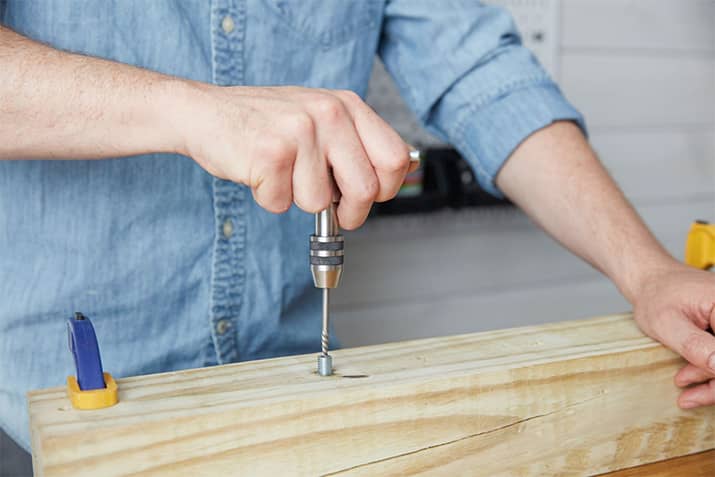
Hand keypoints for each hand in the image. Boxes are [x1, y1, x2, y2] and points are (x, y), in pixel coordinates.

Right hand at [173, 83, 412, 228]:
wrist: (206, 112)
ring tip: (282, 173)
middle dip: (350, 213)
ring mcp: (299, 131)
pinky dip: (270, 199)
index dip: (384, 190)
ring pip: (319, 202)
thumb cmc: (265, 122)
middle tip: (334, 211)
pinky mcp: (270, 153)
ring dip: (298, 199)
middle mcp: (329, 113)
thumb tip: (395, 177)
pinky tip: (261, 173)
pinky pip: (282, 203)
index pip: (394, 159)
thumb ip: (355, 143)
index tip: (367, 198)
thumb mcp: (321, 119)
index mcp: (347, 105)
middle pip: (366, 190)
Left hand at [632, 261, 714, 407]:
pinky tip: (689, 380)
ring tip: (682, 385)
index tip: (705, 388)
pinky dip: (709, 370)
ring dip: (710, 379)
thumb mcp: (668, 323)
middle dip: (714, 380)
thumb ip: (696, 346)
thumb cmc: (655, 295)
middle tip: (686, 389)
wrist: (650, 281)